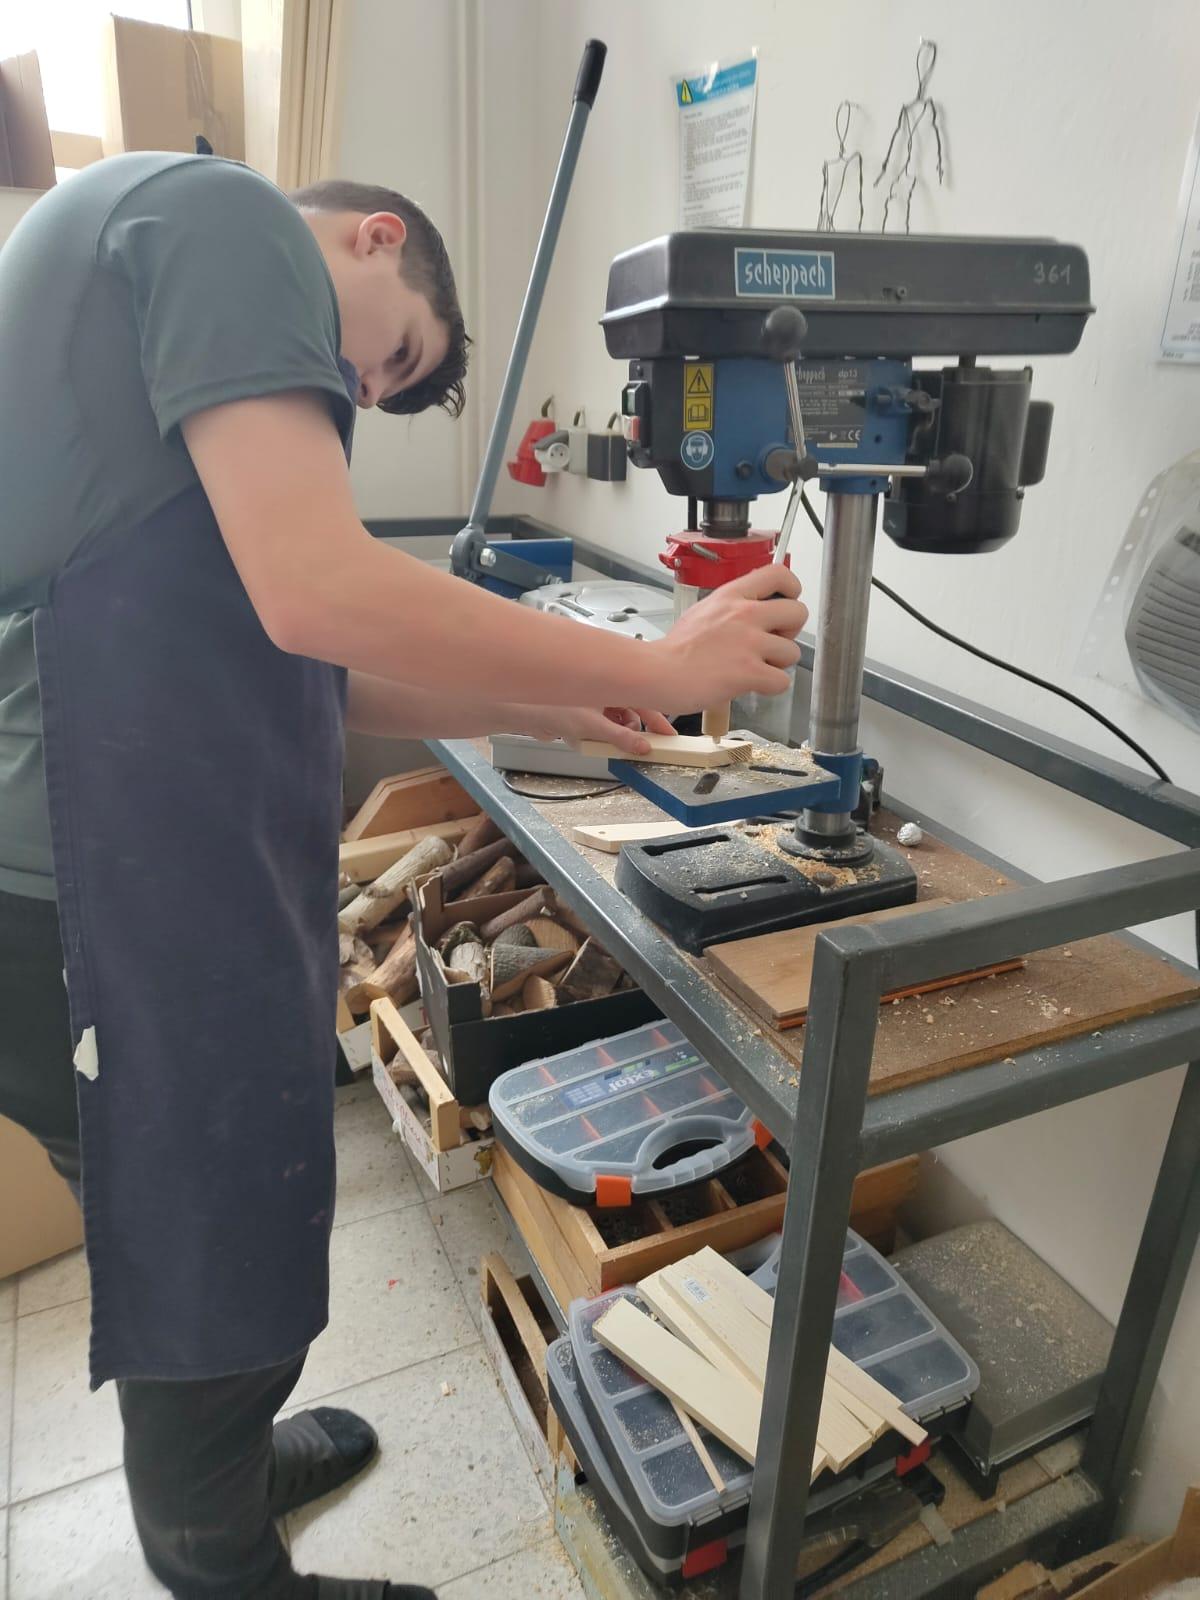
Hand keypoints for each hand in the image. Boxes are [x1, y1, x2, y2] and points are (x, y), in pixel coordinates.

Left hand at [515, 704, 675, 755]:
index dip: (657, 719)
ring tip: (610, 744)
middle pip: (631, 712)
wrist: (522, 712)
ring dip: (616, 735)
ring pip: (616, 722)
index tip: (669, 735)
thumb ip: (620, 738)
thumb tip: (642, 746)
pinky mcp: (581, 715)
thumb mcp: (592, 726)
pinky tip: (592, 742)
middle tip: (642, 746)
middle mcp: (603, 690)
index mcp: (610, 683)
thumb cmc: (551, 706)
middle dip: (634, 730)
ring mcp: (592, 702)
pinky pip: (600, 728)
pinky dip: (600, 737)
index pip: (643, 701)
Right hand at [648, 565, 807, 710]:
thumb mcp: (704, 610)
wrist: (658, 672)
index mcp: (732, 595)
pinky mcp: (749, 672)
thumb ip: (733, 606)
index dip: (792, 590)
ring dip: (779, 663)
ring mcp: (748, 643)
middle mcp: (744, 614)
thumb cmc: (676, 649)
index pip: (780, 574)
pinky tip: (751, 684)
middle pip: (799, 612)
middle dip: (790, 631)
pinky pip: (782, 681)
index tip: (785, 602)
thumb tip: (755, 608)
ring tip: (755, 667)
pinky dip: (771, 687)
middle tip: (772, 642)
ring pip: (793, 651)